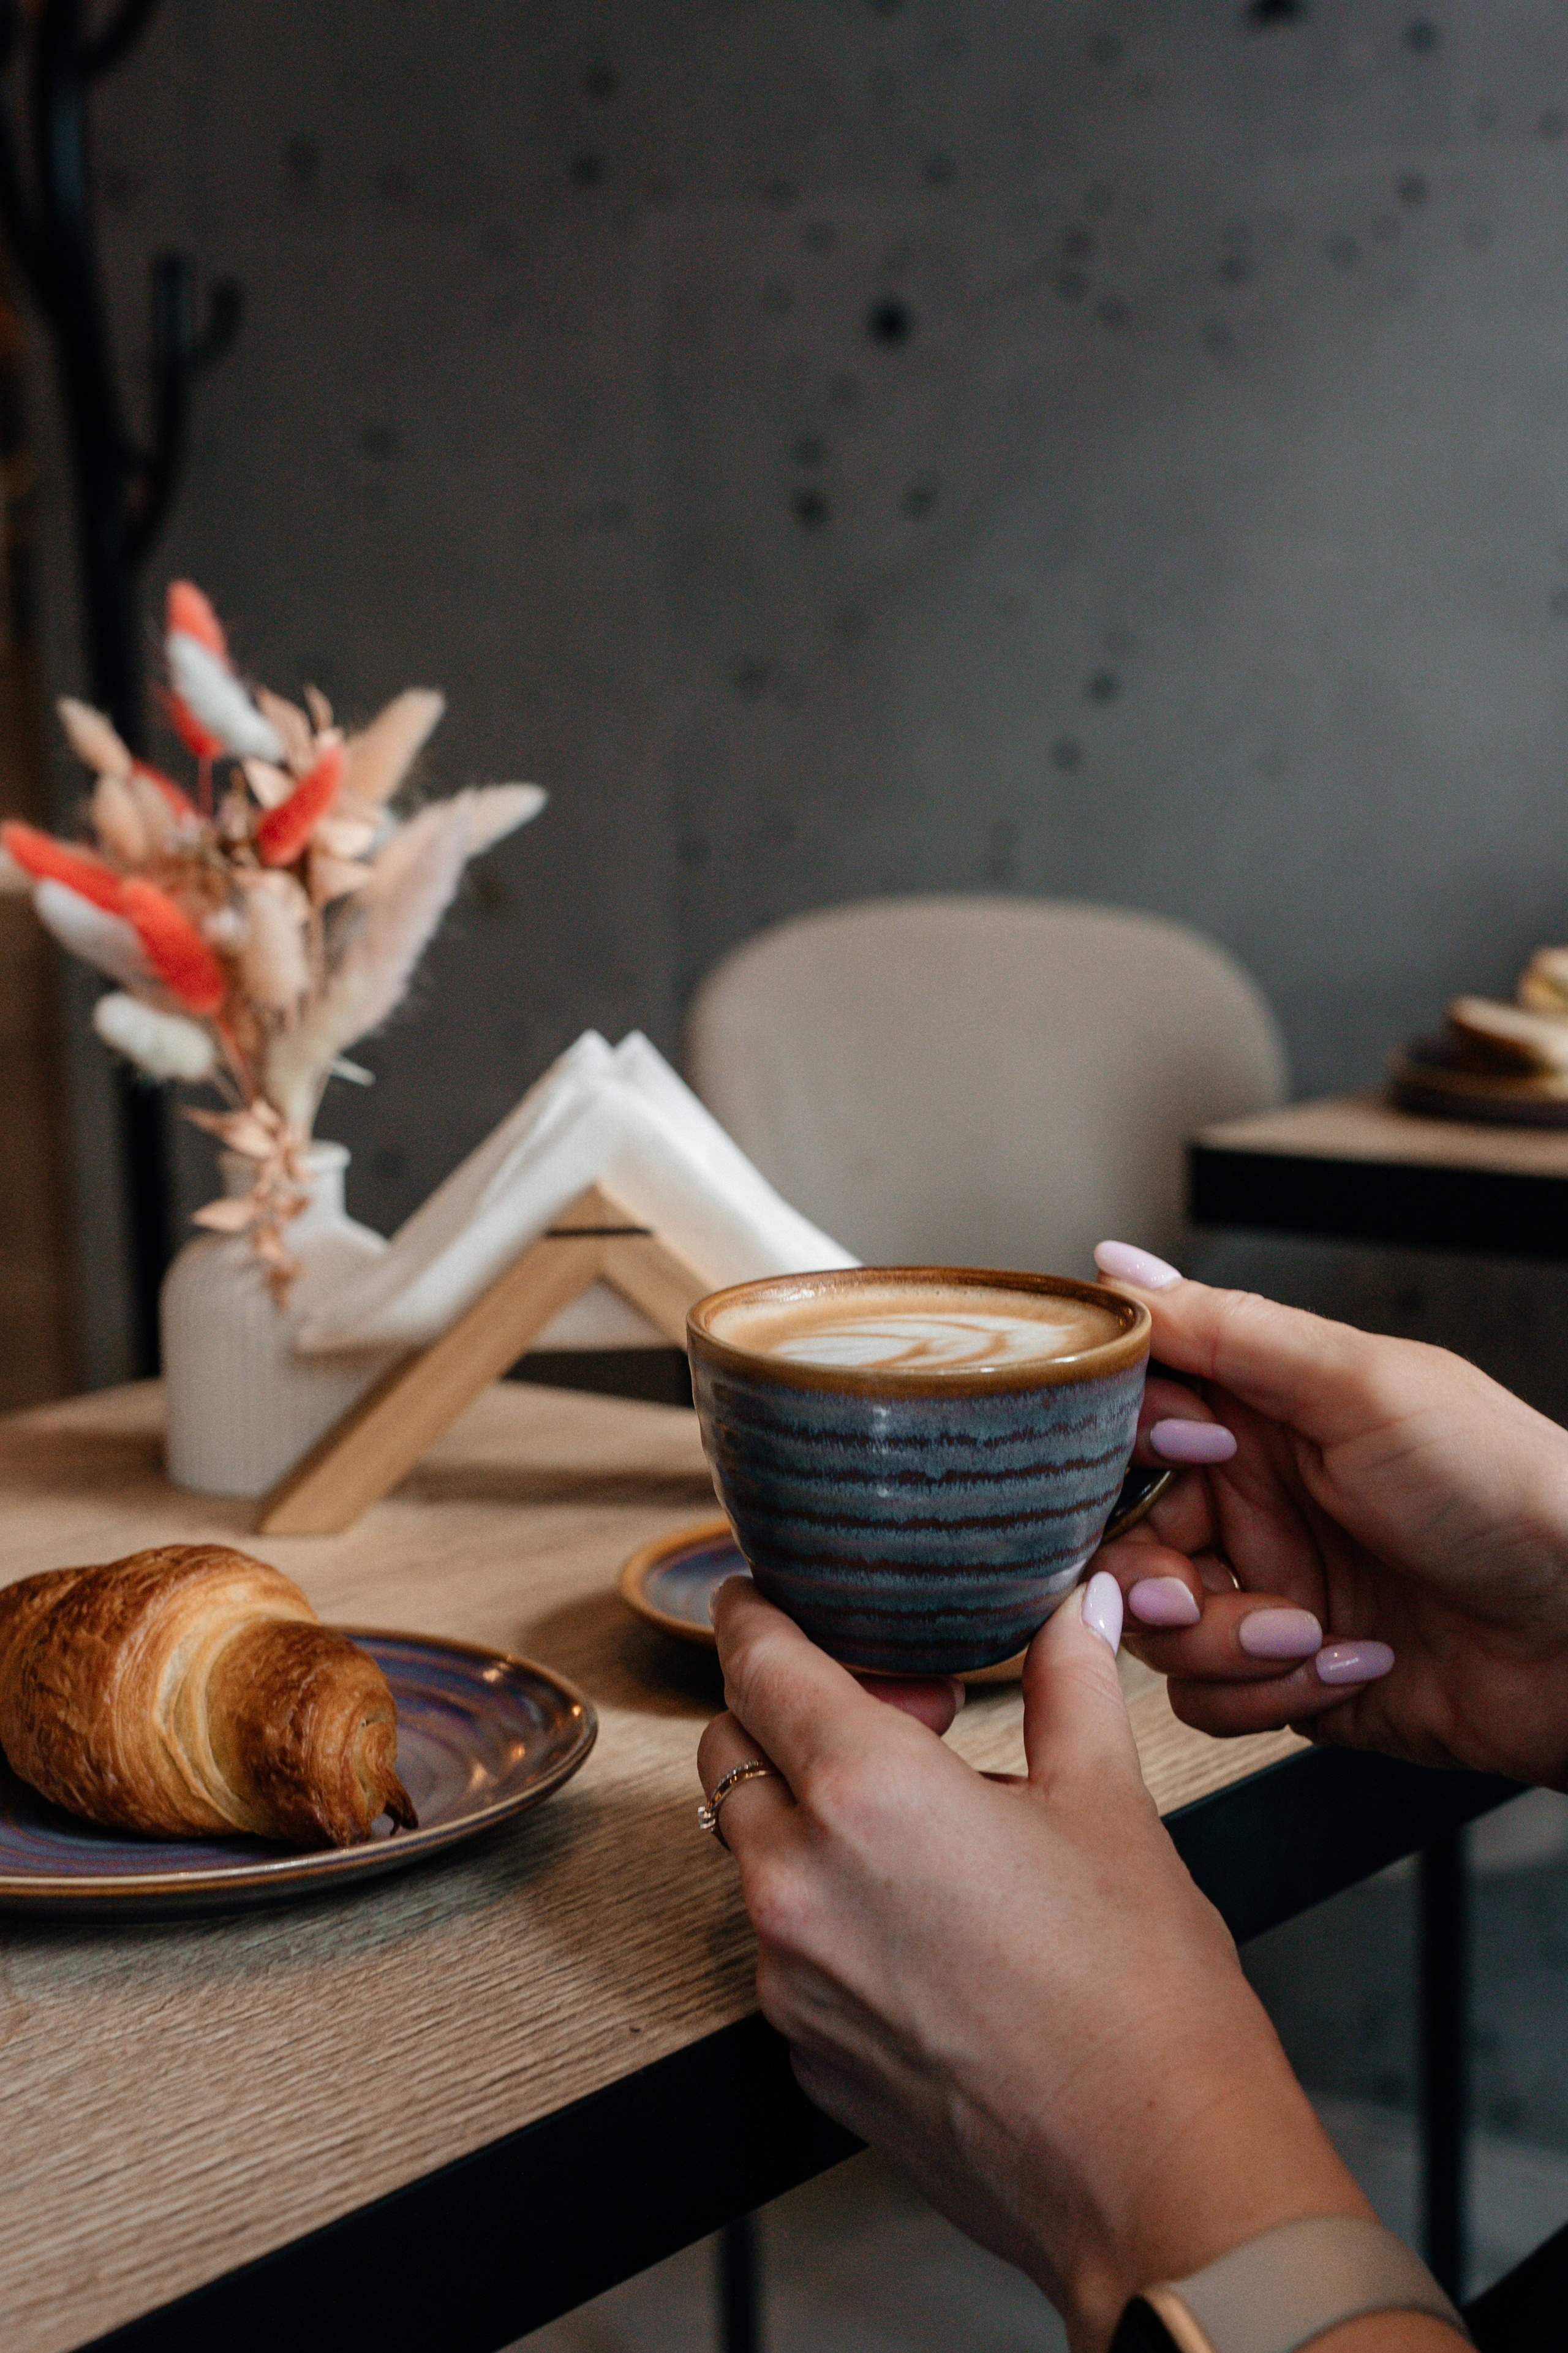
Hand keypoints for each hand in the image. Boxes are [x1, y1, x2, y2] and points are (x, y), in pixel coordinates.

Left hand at [699, 1575, 1368, 2351]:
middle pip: (730, 1751)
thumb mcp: (1108, 1802)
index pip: (756, 1663)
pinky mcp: (805, 2054)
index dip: (750, 1614)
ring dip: (805, 1814)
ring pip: (751, 1853)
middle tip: (892, 1713)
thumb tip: (1079, 1604)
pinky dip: (825, 1911)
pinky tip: (921, 1920)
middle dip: (785, 1711)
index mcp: (866, 1793)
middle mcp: (800, 1883)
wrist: (1162, 2175)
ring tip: (920, 1822)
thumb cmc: (1144, 1997)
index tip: (755, 1595)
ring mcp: (791, 1979)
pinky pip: (782, 1948)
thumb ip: (1070, 1681)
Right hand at [1093, 1242, 1567, 1787]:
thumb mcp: (1362, 1387)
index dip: (1129, 1443)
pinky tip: (1346, 1665)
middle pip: (1118, 1533)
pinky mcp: (1286, 1675)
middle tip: (1195, 1584)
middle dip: (1149, 1571)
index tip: (1192, 1453)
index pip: (1131, 1415)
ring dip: (1221, 1640)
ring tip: (1307, 1631)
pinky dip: (1265, 1692)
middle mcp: (1253, 1496)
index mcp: (1263, 1411)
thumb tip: (1115, 1265)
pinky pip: (1206, 1696)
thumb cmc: (1507, 1491)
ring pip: (1153, 1625)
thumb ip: (1227, 1329)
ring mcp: (1268, 1587)